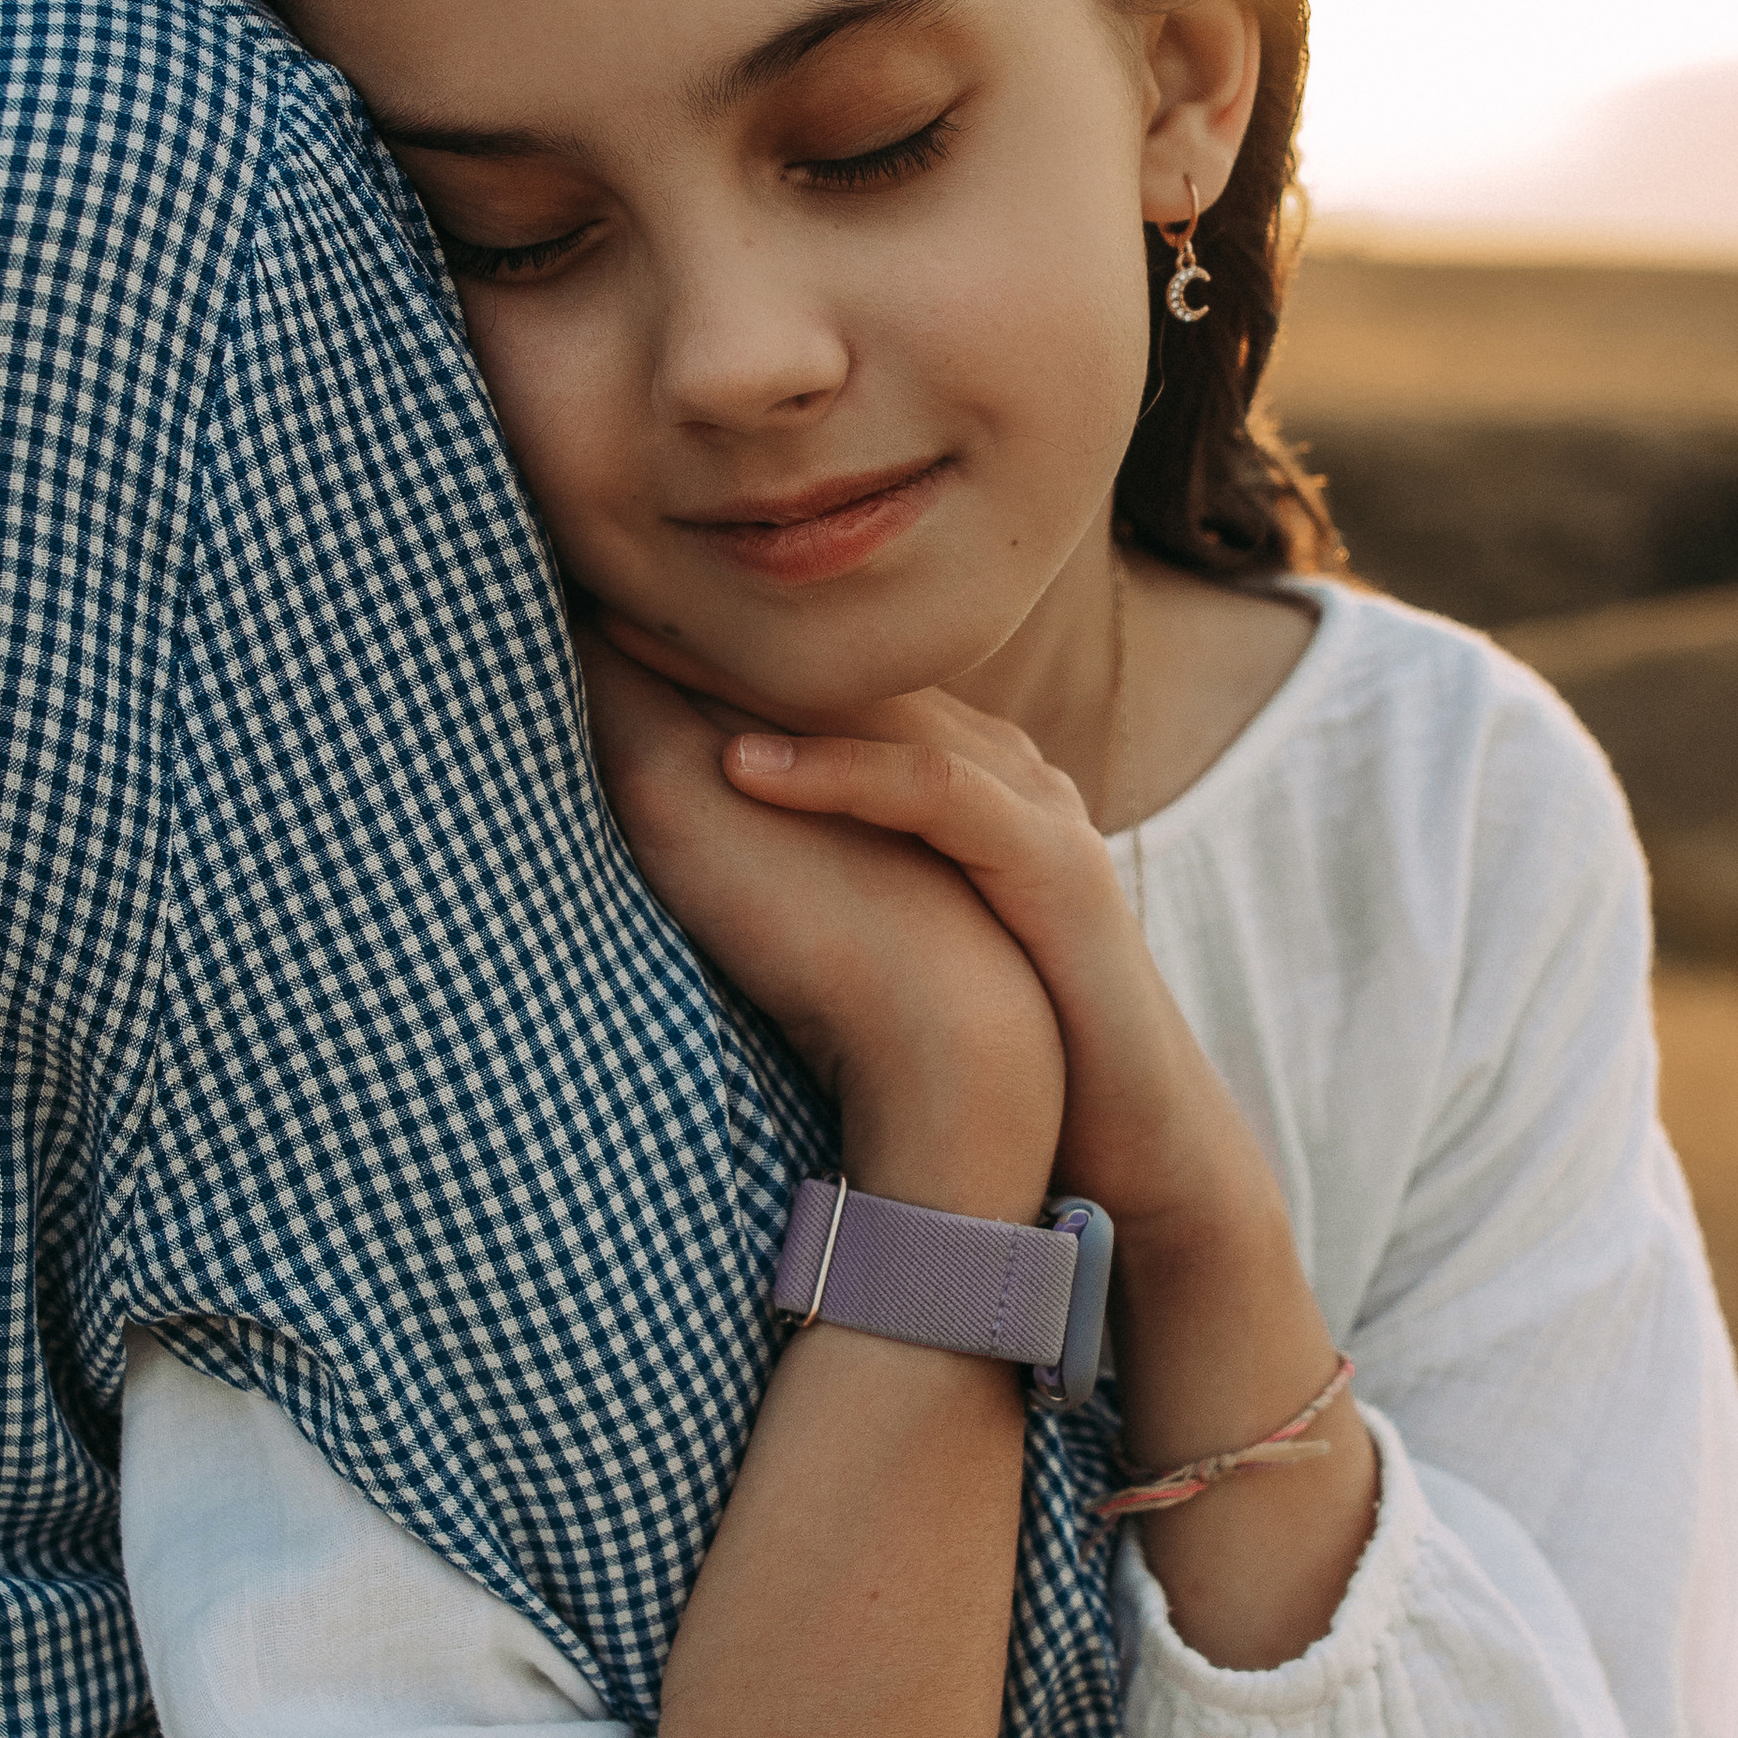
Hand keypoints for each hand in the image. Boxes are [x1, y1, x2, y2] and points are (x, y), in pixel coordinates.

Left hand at [603, 635, 1256, 1258]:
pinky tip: (741, 765)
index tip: (608, 634)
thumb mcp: (895, 949)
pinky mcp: (1051, 864)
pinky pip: (935, 791)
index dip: (722, 658)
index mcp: (966, 783)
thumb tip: (718, 882)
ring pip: (884, 706)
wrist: (1132, 1134)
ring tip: (644, 651)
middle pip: (849, 672)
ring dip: (755, 676)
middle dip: (724, 638)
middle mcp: (1005, 771)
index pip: (834, 688)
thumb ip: (835, 896)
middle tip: (605, 604)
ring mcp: (1036, 807)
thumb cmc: (1008, 1055)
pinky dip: (837, 770)